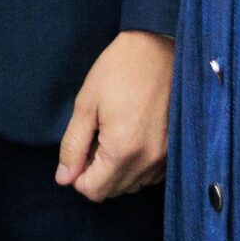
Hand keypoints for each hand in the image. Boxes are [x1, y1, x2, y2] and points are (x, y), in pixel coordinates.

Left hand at [55, 29, 172, 199]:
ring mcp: (166, 158)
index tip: (79, 150)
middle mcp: (149, 161)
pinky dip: (136, 165)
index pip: (94, 191)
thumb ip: (74, 145)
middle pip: (113, 191)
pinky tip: (131, 137)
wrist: (161, 49)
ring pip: (133, 185)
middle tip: (95, 139)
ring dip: (117, 171)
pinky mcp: (175, 150)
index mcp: (123, 149)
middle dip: (96, 173)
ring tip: (113, 135)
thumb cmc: (121, 69)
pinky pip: (150, 175)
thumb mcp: (86, 103)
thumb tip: (64, 177)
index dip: (78, 176)